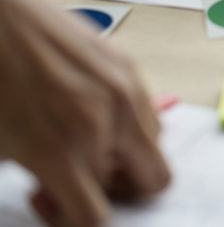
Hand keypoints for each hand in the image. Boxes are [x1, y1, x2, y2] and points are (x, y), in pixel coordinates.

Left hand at [0, 0, 169, 226]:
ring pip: (155, 146)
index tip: (59, 205)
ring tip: (88, 138)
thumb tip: (62, 189)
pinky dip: (128, 122)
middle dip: (124, 189)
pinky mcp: (129, 67)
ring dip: (128, 154)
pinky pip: (148, 111)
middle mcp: (105, 124)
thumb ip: (42, 175)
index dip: (77, 222)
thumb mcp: (1, 146)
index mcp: (61, 152)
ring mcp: (124, 92)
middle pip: (153, 183)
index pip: (96, 218)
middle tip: (89, 178)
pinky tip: (91, 108)